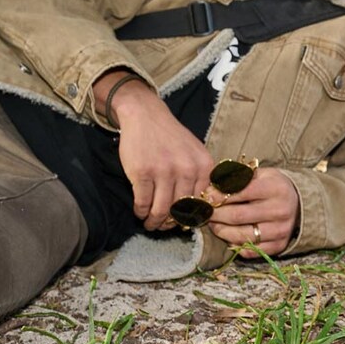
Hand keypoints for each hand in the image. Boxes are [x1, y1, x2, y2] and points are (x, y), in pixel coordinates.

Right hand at [95, 70, 213, 229]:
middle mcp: (187, 170)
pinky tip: (140, 212)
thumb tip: (202, 208)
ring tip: (151, 224)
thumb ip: (201, 177)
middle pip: (181, 209)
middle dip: (171, 223)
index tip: (184, 223)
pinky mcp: (143, 173)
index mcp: (204, 166)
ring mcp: (164, 172)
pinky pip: (143, 202)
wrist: (146, 116)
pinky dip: (141, 212)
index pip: (202, 202)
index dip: (192, 217)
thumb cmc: (171, 137)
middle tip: (163, 227)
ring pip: (161, 210)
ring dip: (155, 222)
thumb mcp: (196, 152)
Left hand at [205, 167, 299, 256]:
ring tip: (214, 224)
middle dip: (216, 215)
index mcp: (275, 188)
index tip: (206, 197)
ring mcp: (281, 230)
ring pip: (241, 236)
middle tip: (205, 213)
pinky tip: (230, 235)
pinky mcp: (279, 245)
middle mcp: (280, 210)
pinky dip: (235, 244)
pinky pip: (250, 250)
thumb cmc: (272, 187)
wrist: (299, 204)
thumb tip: (210, 190)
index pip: (240, 192)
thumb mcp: (260, 175)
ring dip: (221, 231)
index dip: (218, 195)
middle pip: (237, 216)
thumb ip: (236, 178)